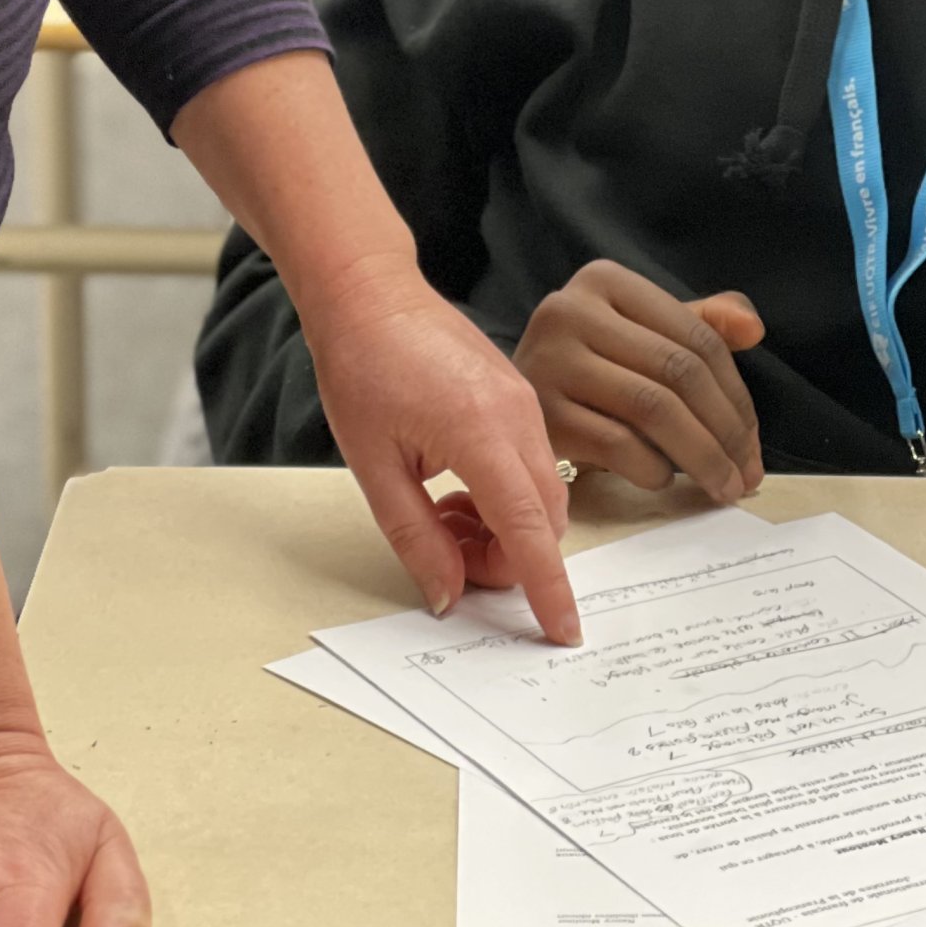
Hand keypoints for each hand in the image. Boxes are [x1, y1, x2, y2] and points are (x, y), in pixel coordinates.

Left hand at [302, 256, 582, 643]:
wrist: (370, 294)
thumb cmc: (362, 367)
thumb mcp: (374, 467)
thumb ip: (417, 539)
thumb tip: (449, 596)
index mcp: (483, 433)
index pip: (531, 530)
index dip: (548, 587)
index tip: (563, 632)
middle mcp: (518, 417)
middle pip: (545, 519)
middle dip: (508, 559)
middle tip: (448, 558)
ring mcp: (524, 403)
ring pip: (541, 493)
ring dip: (503, 527)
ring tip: (440, 516)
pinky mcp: (518, 396)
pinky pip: (530, 465)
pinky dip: (503, 495)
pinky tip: (453, 488)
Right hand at [513, 260, 765, 504]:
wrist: (501, 406)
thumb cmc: (590, 370)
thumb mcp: (643, 335)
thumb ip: (701, 326)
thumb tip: (751, 329)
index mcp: (604, 281)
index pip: (695, 337)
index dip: (738, 397)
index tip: (754, 445)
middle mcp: (570, 310)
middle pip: (677, 372)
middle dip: (726, 432)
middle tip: (747, 475)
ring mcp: (548, 359)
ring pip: (653, 408)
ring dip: (701, 457)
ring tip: (723, 486)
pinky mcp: (538, 412)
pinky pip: (618, 444)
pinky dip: (653, 468)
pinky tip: (664, 478)